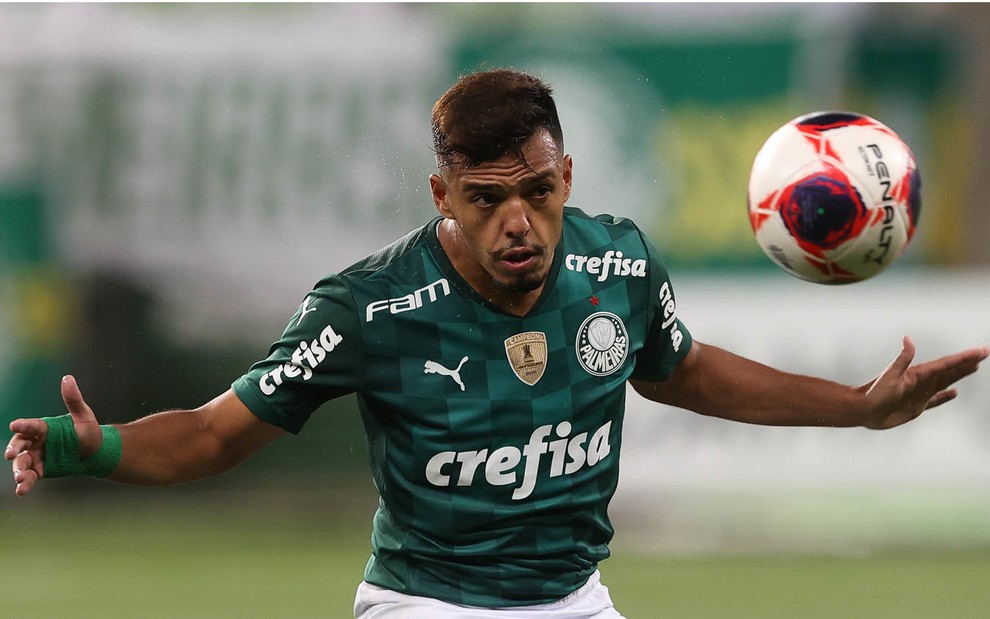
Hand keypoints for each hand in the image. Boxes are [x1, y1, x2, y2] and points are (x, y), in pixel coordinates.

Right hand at [5, 375, 102, 495]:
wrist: (96, 452)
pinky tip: (22, 489)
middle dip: (14, 449)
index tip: (15, 425)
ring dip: (19, 470)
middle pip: (19, 445)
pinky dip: (25, 483)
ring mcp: (37, 456)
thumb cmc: (88, 431)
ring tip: (21, 478)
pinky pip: (30, 476)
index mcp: (43, 427)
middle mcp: (36, 442)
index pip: (30, 426)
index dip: (22, 425)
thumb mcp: (83, 415)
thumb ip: (73, 399)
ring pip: (22, 462)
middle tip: (12, 454)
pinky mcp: (41, 470)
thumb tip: (68, 378)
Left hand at [860, 337, 987, 429]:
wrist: (864, 410)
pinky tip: (954, 393)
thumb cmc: (875, 393)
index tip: (981, 351)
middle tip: (983, 354)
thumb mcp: (890, 375)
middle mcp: (922, 382)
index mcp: (919, 373)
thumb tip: (907, 338)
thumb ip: (902, 358)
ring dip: (959, 375)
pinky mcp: (917, 406)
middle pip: (949, 370)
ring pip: (945, 382)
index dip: (965, 358)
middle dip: (966, 362)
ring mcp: (920, 393)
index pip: (946, 363)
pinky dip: (946, 396)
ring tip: (973, 368)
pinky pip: (936, 400)